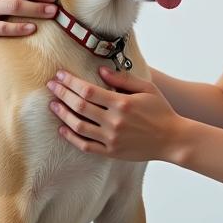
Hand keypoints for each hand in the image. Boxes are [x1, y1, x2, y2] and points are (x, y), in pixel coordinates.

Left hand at [46, 65, 182, 160]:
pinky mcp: (111, 152)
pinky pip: (86, 146)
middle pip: (79, 106)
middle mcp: (114, 121)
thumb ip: (123, 79)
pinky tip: (62, 128)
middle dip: (62, 94)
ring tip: (53, 104)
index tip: (60, 75)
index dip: (71, 82)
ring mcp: (111, 139)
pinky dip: (71, 137)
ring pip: (79, 126)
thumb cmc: (161, 110)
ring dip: (63, 114)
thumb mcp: (146, 88)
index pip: (88, 90)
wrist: (172, 139)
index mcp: (122, 103)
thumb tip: (101, 70)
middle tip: (50, 85)